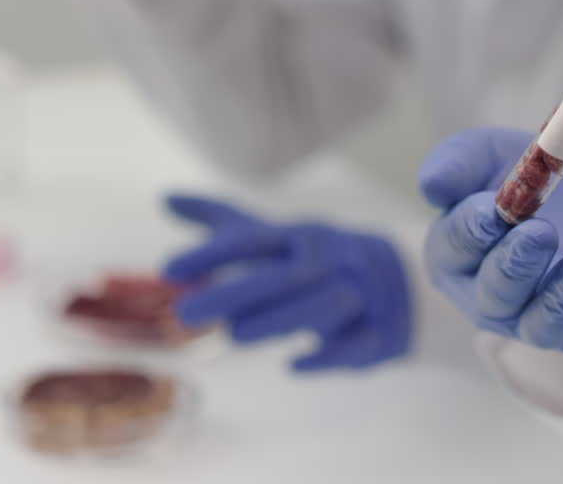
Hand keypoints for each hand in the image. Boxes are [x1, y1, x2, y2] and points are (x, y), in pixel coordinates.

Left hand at [161, 195, 411, 371]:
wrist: (398, 281)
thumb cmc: (316, 259)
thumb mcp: (273, 236)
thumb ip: (222, 221)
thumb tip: (163, 197)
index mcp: (299, 237)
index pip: (254, 241)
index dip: (212, 252)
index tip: (168, 269)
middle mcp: (328, 262)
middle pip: (282, 276)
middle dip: (235, 293)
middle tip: (184, 313)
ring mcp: (356, 295)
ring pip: (320, 306)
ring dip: (277, 319)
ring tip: (233, 335)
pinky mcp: (375, 331)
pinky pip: (354, 343)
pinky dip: (326, 355)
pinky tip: (293, 365)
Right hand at [418, 128, 562, 366]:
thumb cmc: (534, 184)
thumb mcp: (494, 155)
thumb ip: (458, 162)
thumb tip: (432, 186)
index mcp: (457, 254)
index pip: (452, 249)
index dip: (471, 232)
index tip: (492, 209)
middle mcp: (491, 297)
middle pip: (493, 296)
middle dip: (515, 266)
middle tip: (540, 231)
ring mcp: (538, 322)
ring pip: (540, 326)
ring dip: (562, 296)